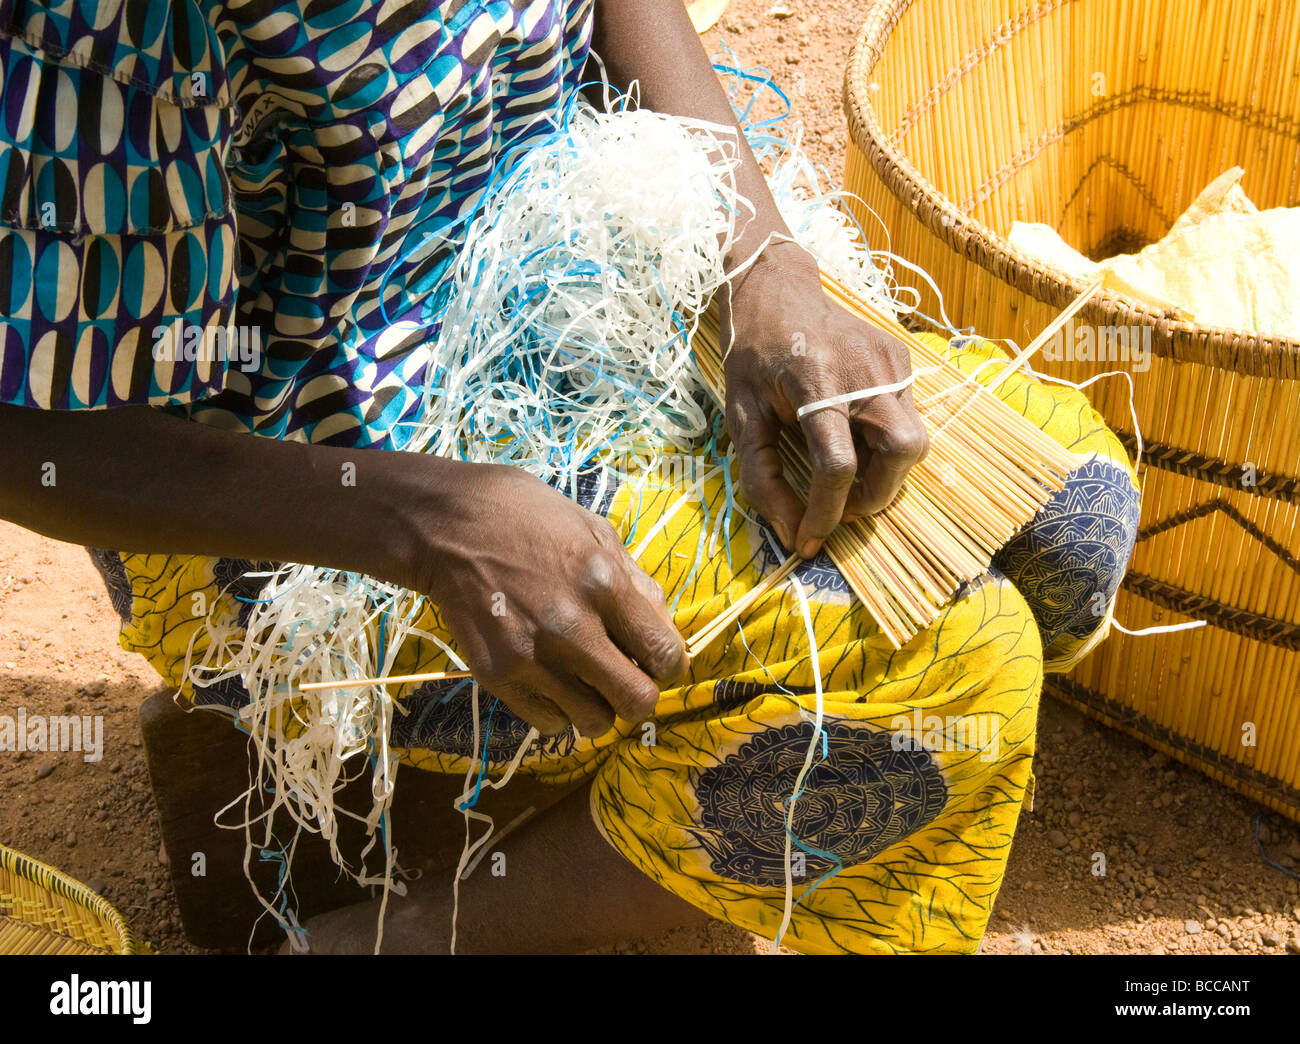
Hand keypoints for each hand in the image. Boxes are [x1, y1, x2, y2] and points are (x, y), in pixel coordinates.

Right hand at [411, 463, 687, 736]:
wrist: (445, 525)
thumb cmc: (526, 517)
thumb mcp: (594, 530)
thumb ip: (635, 582)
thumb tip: (664, 629)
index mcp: (603, 583)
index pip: (665, 655)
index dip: (668, 664)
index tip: (654, 659)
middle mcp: (571, 626)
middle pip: (638, 701)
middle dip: (639, 693)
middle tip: (623, 676)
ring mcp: (531, 656)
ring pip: (595, 722)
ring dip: (597, 706)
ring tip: (582, 679)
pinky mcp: (497, 675)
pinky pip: (549, 723)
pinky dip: (556, 709)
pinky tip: (548, 679)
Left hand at [720, 241, 929, 557]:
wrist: (778, 291)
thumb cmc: (753, 355)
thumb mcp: (741, 415)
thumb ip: (762, 476)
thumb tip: (791, 530)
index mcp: (816, 381)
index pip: (838, 464)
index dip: (826, 513)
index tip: (810, 539)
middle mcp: (864, 369)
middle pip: (902, 453)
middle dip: (876, 495)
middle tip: (841, 506)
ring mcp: (891, 361)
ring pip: (915, 441)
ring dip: (885, 474)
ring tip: (847, 474)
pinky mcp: (902, 360)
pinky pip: (908, 419)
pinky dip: (885, 445)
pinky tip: (854, 437)